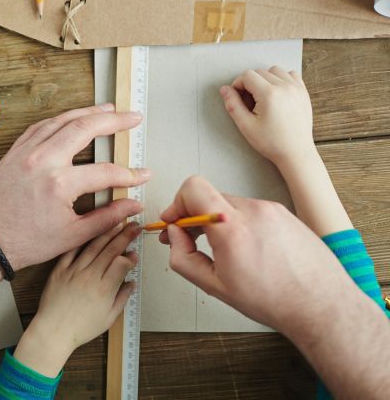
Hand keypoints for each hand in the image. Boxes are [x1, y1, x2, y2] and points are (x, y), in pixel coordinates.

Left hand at [0, 104, 150, 269]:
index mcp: (59, 184)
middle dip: (114, 121)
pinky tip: (73, 117)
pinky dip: (61, 119)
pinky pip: (41, 126)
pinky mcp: (15, 152)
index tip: (142, 174)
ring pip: (62, 120)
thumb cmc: (23, 242)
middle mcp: (43, 161)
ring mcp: (26, 153)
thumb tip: (133, 206)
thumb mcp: (72, 235)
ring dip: (88, 112)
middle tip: (132, 117)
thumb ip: (108, 217)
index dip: (130, 174)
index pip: (106, 172)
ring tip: (108, 109)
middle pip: (85, 128)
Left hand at [13, 222, 139, 376]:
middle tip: (134, 226)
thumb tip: (132, 283)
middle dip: (125, 235)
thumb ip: (122, 298)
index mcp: (104, 289)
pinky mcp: (60, 270)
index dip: (131, 256)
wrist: (53, 331)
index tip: (135, 254)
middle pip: (111, 250)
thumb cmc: (81, 329)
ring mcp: (74, 271)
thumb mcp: (108, 318)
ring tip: (116, 222)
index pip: (122, 263)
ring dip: (107, 232)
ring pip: (93, 246)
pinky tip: (88, 230)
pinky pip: (72, 250)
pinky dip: (81, 240)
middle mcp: (90, 276)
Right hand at [159, 176, 355, 334]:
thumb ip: (184, 258)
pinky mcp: (284, 213)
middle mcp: (253, 211)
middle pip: (209, 197)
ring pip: (229, 205)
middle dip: (194, 216)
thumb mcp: (215, 286)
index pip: (193, 189)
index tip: (174, 221)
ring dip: (218, 221)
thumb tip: (175, 237)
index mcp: (232, 229)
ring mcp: (271, 209)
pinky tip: (245, 248)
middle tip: (189, 238)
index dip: (176, 204)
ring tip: (222, 249)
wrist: (321, 304)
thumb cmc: (275, 300)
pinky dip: (240, 224)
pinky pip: (251, 211)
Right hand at [220, 66, 314, 167]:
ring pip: (275, 70)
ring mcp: (296, 88)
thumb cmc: (271, 142)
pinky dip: (281, 79)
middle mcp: (284, 87)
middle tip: (249, 102)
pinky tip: (276, 94)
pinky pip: (290, 74)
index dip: (237, 85)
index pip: (247, 75)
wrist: (295, 152)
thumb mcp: (246, 126)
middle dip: (250, 83)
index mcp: (269, 94)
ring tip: (263, 97)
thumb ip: (233, 105)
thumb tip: (225, 89)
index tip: (237, 98)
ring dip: (265, 79)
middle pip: (259, 72)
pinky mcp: (303, 92)